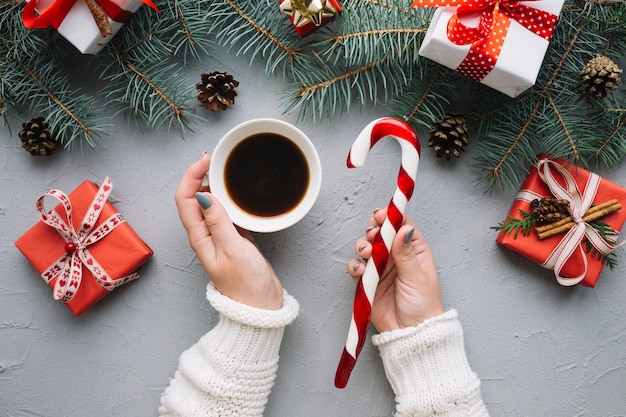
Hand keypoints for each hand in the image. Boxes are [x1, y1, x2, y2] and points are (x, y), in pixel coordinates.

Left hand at [174, 153, 283, 309]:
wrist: (259, 307)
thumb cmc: (246, 284)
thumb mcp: (232, 249)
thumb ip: (219, 221)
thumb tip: (203, 193)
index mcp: (199, 236)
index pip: (185, 198)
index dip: (191, 175)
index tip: (207, 160)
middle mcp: (204, 234)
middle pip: (193, 197)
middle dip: (200, 174)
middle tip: (217, 158)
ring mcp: (218, 236)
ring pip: (209, 203)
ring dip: (213, 183)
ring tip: (226, 168)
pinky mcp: (233, 238)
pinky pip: (225, 212)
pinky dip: (228, 197)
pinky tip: (238, 192)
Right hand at [347, 209, 442, 332]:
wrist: (410, 334)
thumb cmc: (423, 306)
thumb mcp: (417, 277)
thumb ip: (405, 253)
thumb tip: (402, 228)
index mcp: (414, 251)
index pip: (401, 226)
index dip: (390, 218)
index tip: (381, 216)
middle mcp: (396, 256)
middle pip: (380, 233)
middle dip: (373, 231)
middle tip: (373, 237)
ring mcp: (381, 268)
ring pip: (366, 248)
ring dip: (363, 247)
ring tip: (366, 254)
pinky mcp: (368, 281)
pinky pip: (356, 268)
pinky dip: (355, 266)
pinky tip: (360, 270)